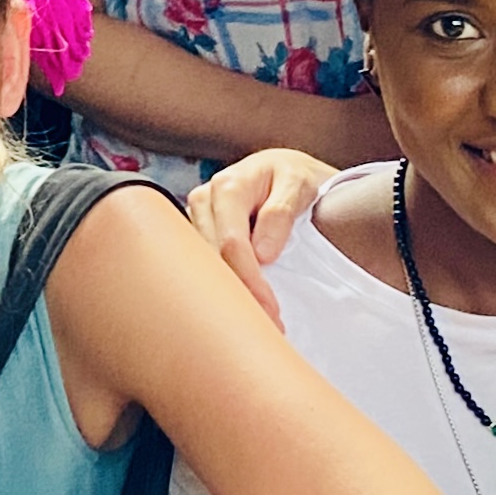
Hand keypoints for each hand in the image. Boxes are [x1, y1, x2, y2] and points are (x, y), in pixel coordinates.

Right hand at [184, 147, 338, 326]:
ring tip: (256, 321)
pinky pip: (203, 264)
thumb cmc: (292, 176)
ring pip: (203, 265)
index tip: (271, 310)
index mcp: (228, 187)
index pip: (232, 243)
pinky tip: (239, 304)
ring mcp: (197, 218)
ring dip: (228, 294)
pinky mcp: (196, 233)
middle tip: (267, 326)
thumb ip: (281, 212)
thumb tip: (263, 252)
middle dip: (239, 295)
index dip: (251, 280)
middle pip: (213, 259)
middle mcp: (204, 201)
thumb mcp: (299, 183)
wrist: (282, 169)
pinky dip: (222, 286)